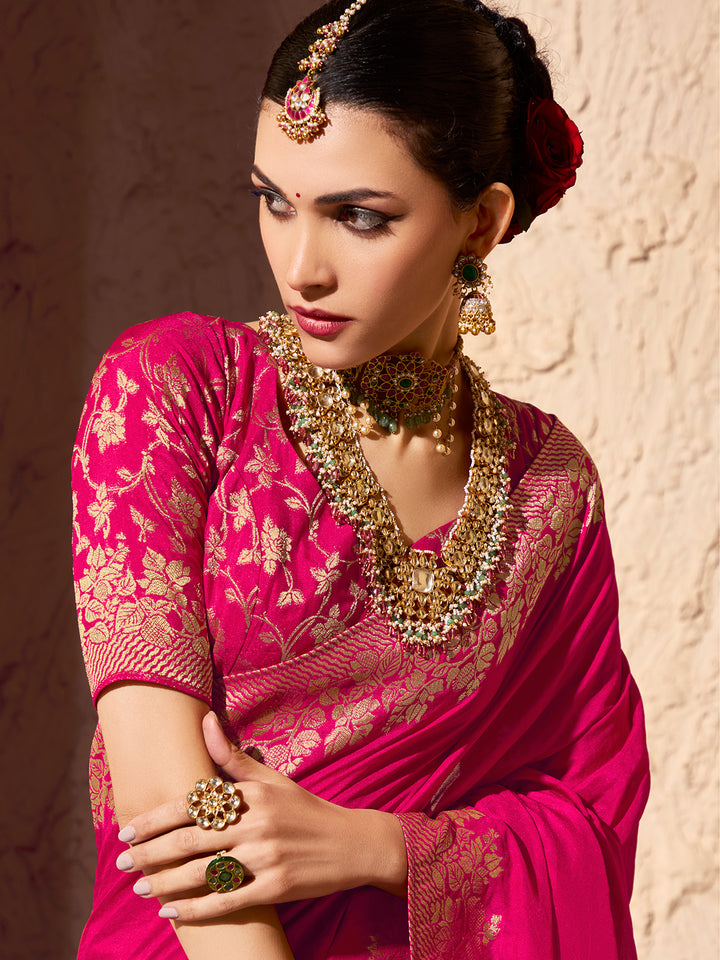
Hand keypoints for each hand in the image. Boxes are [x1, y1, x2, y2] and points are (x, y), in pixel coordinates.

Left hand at [116, 712, 407, 920]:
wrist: (351, 844)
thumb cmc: (305, 810)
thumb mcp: (272, 779)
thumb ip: (232, 756)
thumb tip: (205, 719)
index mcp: (252, 794)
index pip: (192, 805)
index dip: (155, 819)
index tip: (127, 829)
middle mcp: (257, 824)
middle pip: (190, 840)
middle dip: (151, 853)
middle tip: (123, 862)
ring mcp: (266, 857)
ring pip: (203, 873)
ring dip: (166, 883)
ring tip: (141, 888)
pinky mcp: (275, 888)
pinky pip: (227, 901)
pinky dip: (196, 910)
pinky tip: (172, 913)